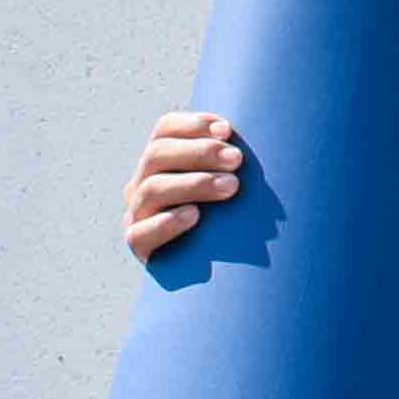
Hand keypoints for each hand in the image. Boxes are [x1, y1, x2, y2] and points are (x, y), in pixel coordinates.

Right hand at [124, 113, 243, 262]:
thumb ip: (231, 161)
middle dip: (200, 152)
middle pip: (157, 154)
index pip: (164, 129)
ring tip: (231, 187)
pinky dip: (168, 222)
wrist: (210, 273)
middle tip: (237, 160)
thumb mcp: (226, 184)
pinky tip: (194, 216)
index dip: (193, 124)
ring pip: (152, 189)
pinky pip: (141, 233)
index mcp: (160, 161)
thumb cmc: (227, 218)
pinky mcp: (139, 247)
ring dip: (194, 184)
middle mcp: (142, 183)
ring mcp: (136, 214)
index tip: (228, 130)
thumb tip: (262, 137)